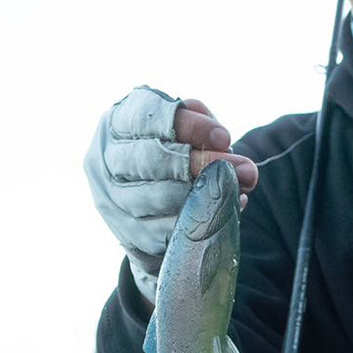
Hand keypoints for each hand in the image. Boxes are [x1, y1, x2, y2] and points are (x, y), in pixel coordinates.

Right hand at [84, 87, 257, 300]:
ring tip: (241, 191)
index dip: (190, 126)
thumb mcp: (178, 126)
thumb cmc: (166, 151)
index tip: (224, 137)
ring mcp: (113, 201)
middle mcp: (106, 161)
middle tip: (246, 169)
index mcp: (116, 125)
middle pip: (153, 160)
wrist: (141, 205)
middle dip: (204, 164)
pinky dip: (199, 222)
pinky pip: (166, 231)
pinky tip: (224, 214)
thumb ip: (198, 121)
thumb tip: (221, 142)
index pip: (149, 117)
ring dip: (207, 196)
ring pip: (159, 198)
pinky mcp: (128, 235)